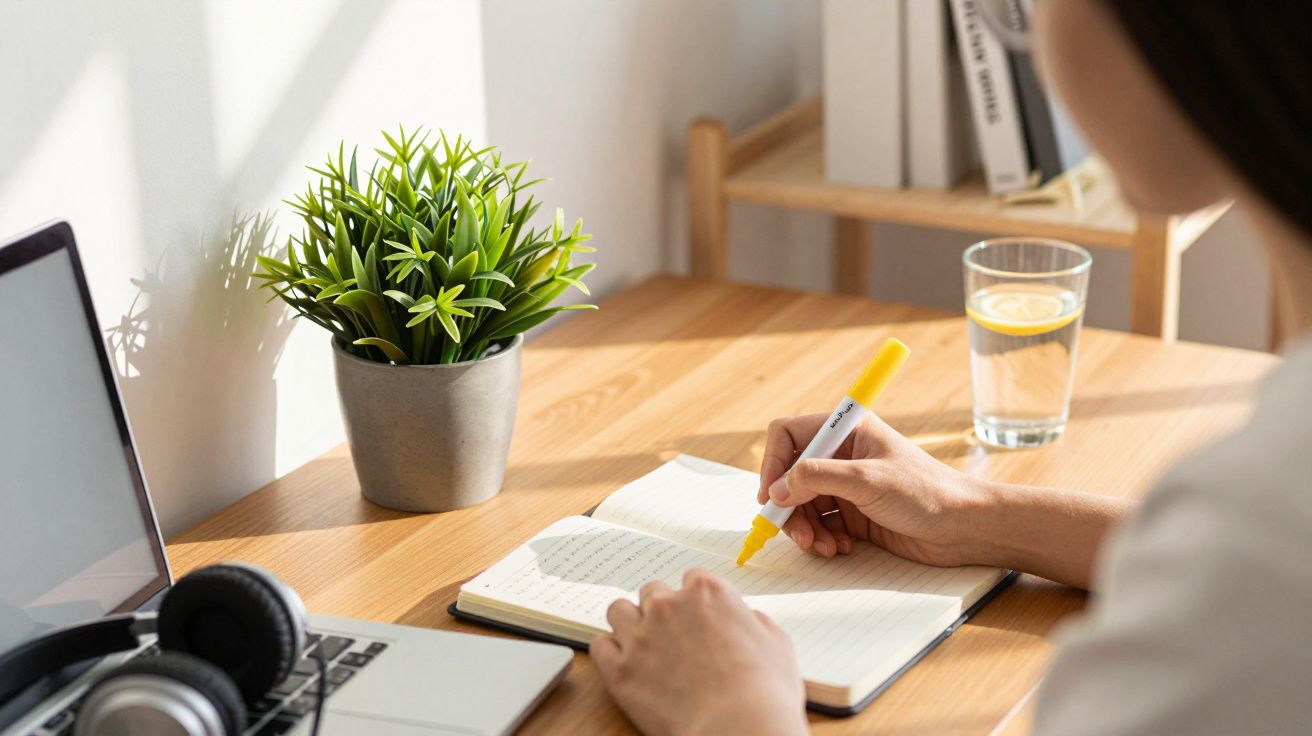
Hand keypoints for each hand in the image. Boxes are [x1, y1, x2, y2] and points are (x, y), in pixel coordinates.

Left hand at [591, 569, 807, 735]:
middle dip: (662, 610)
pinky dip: (609, 652)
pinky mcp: (620, 669)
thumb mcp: (777, 645)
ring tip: (642, 644)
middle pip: (653, 592)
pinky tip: (623, 663)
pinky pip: (599, 645)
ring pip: (619, 611)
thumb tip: (747, 618)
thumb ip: (755, 622)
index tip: (699, 617)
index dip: (696, 601)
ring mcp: (640, 635)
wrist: (738, 728)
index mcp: (708, 591)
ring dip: (630, 623)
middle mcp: (669, 605)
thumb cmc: (764, 691)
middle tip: (672, 636)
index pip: (691, 579)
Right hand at [757, 413, 1132, 588]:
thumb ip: (818, 479)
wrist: (965, 528)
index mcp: (846, 430)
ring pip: (800, 504)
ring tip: (823, 546)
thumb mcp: (869, 481)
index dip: (773, 463)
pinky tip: (839, 548)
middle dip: (789, 506)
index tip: (771, 496)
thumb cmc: (927, 493)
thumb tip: (778, 489)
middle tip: (797, 533)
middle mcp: (841, 454)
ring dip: (804, 528)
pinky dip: (820, 538)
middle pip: (789, 475)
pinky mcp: (853, 513)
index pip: (788, 435)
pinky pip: (818, 523)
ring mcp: (846, 485)